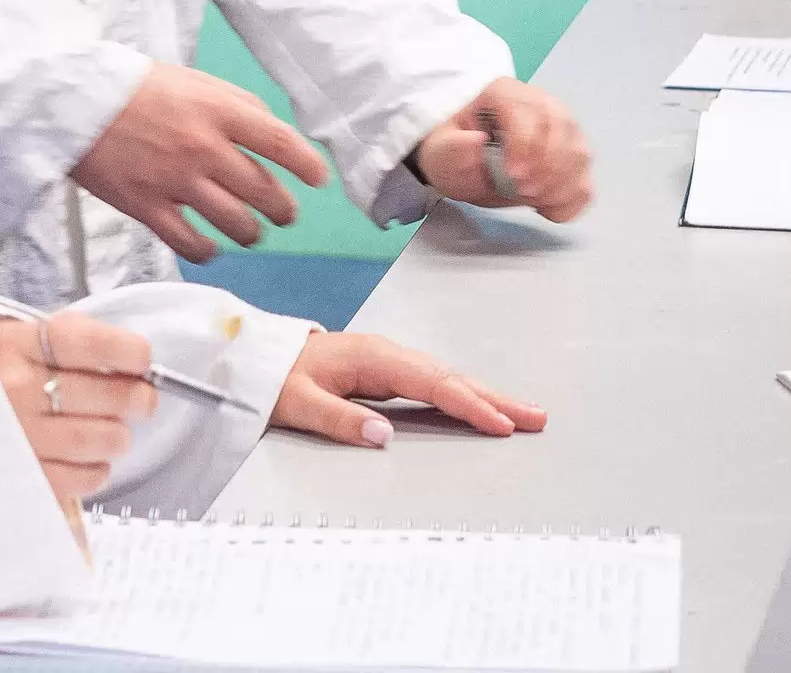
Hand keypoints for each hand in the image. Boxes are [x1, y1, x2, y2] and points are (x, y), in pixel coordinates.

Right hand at [0, 308, 156, 507]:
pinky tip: (90, 460)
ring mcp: (18, 438)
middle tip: (142, 400)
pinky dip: (96, 469)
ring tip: (113, 432)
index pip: (83, 342)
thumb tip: (123, 356)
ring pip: (98, 439)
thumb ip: (59, 339)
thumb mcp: (6, 339)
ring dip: (117, 436)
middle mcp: (15, 390)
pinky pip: (81, 477)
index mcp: (11, 346)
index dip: (124, 350)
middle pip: (102, 394)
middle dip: (135, 397)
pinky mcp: (22, 479)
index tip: (142, 358)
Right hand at [70, 63, 330, 262]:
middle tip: (282, 212)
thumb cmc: (136, 87)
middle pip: (265, 193)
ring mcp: (176, 181)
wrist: (74, 102)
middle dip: (283, 209)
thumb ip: (237, 106)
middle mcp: (203, 148)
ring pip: (236, 225)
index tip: (318, 179)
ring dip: (252, 233)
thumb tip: (273, 135)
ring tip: (250, 231)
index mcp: (218, 111)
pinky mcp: (147, 208)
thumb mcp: (194, 81)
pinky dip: (209, 252)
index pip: (281, 143)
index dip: (307, 166)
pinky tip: (210, 246)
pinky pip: (192, 245)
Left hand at [273, 332, 547, 446]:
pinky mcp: (384, 371)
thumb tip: (383, 435)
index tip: (501, 424)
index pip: (431, 382)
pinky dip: (461, 394)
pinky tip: (480, 407)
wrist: (253, 358)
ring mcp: (387, 361)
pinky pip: (433, 382)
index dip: (468, 404)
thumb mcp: (296, 402)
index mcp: (371, 358)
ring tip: (523, 415)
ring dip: (484, 395)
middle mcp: (385, 354)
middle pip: (449, 376)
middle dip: (494, 397)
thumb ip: (337, 419)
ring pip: (445, 378)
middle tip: (537, 417)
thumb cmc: (272, 378)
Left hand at [410, 78, 592, 220]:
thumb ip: (452, 149)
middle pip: (562, 128)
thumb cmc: (453, 149)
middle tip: (522, 191)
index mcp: (503, 93)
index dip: (525, 145)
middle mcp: (540, 103)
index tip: (512, 176)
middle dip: (546, 167)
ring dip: (558, 185)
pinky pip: (585, 182)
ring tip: (529, 198)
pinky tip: (545, 207)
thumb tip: (475, 142)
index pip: (527, 112)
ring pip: (579, 154)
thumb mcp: (439, 151)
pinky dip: (570, 201)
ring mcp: (562, 131)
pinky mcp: (571, 159)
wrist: (463, 159)